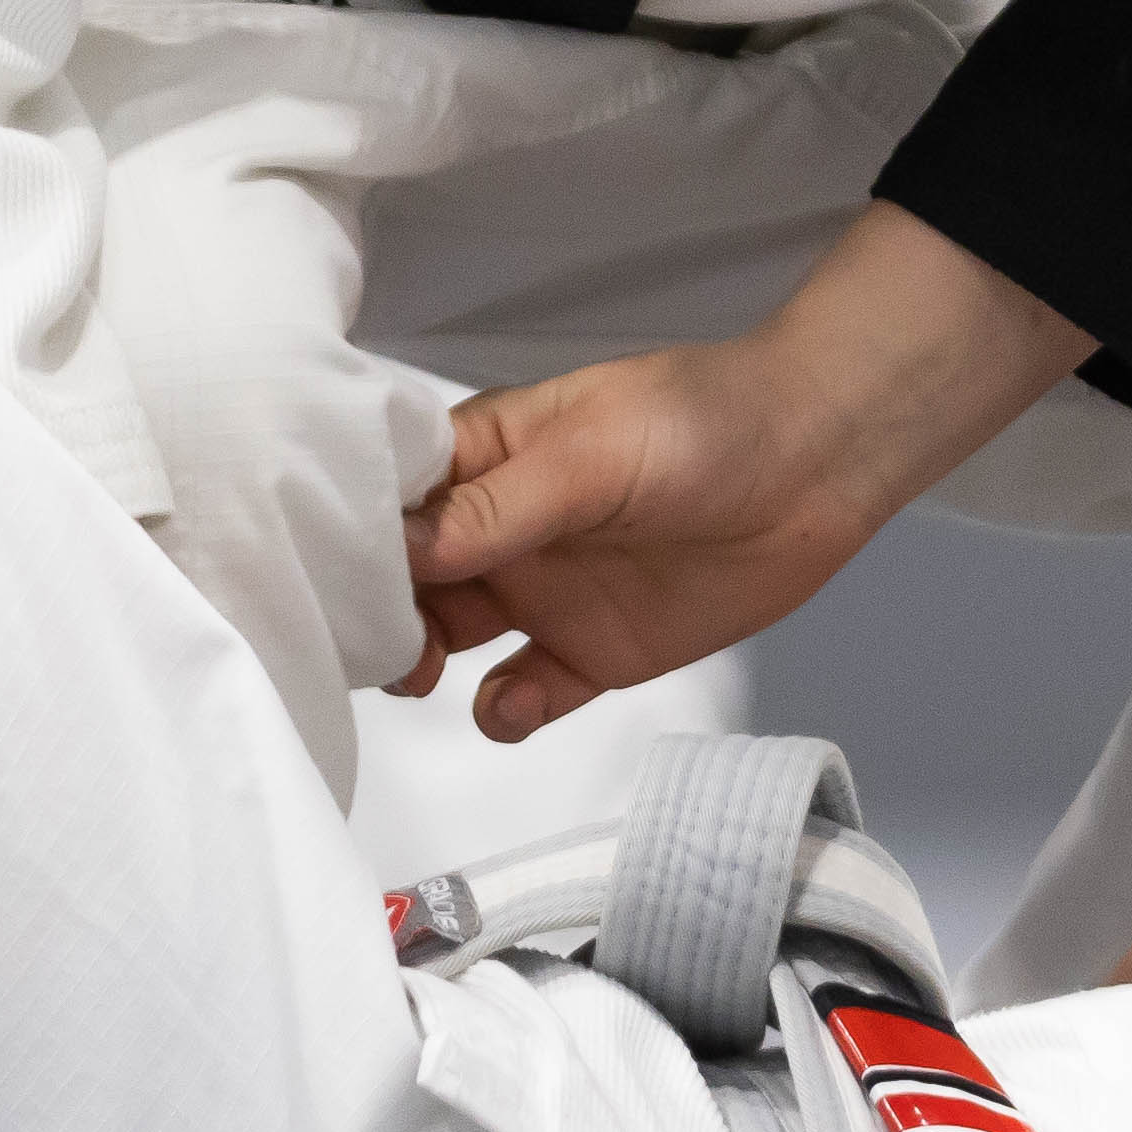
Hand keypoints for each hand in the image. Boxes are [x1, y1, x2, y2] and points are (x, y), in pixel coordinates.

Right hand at [400, 203, 1091, 737]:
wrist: (818, 462)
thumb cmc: (706, 421)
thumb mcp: (593, 449)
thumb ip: (501, 506)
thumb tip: (402, 546)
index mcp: (485, 456)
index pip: (387, 498)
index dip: (347, 533)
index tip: (312, 571)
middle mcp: (500, 527)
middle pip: (402, 578)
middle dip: (371, 609)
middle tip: (364, 640)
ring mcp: (542, 591)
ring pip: (446, 636)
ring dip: (418, 659)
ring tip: (421, 670)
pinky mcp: (590, 651)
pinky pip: (524, 694)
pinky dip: (504, 710)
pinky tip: (511, 704)